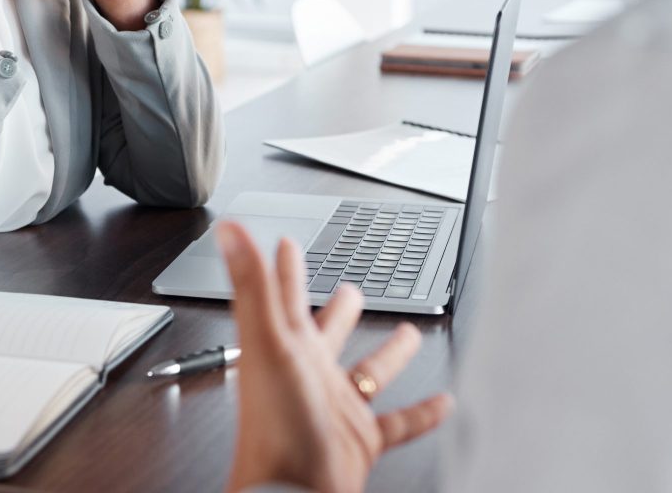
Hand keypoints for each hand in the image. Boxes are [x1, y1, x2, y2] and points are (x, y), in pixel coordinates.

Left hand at [218, 221, 453, 492]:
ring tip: (408, 334)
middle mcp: (309, 374)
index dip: (285, 268)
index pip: (284, 297)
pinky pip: (397, 422)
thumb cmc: (274, 425)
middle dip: (339, 309)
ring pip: (366, 373)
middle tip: (352, 287)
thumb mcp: (267, 341)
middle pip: (326, 333)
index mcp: (284, 346)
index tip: (287, 244)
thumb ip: (252, 284)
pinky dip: (422, 413)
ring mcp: (334, 407)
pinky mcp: (359, 439)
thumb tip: (229, 232)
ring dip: (387, 355)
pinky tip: (443, 403)